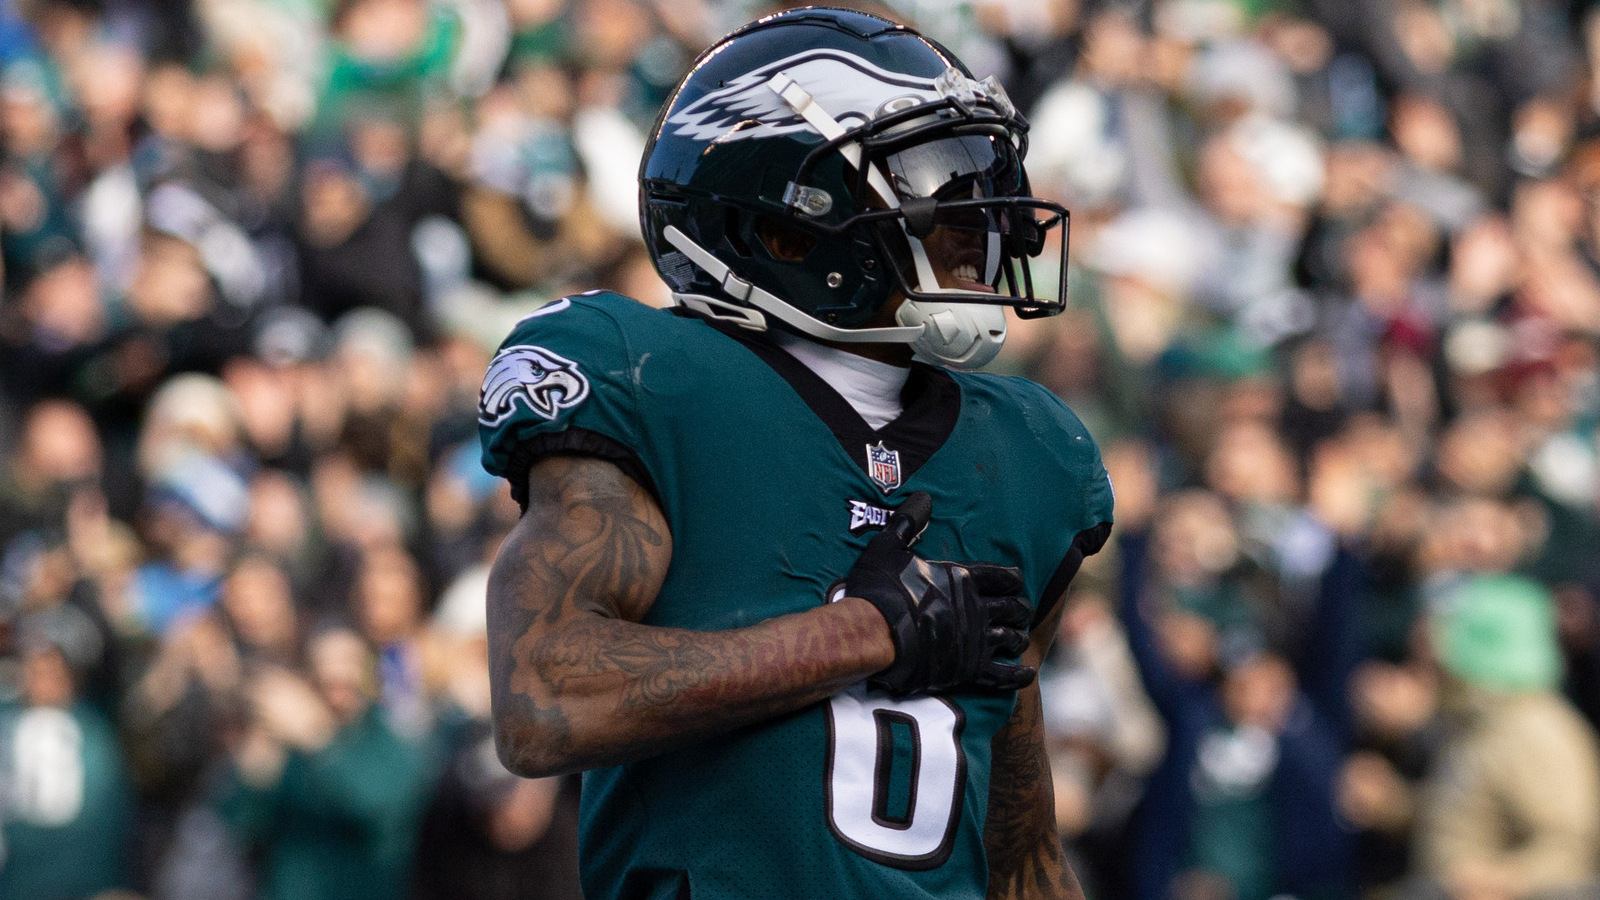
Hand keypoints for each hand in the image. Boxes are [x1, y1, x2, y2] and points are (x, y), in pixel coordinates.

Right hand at [845, 491, 1033, 695]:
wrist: (872, 633)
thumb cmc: (878, 589)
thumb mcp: (888, 547)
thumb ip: (908, 523)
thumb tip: (923, 497)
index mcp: (961, 577)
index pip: (1000, 574)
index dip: (1012, 578)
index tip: (1017, 581)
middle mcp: (975, 607)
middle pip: (1013, 606)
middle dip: (1020, 609)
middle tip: (1022, 612)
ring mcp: (975, 638)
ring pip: (1011, 638)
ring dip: (1018, 638)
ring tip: (1020, 640)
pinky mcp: (968, 668)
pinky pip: (1002, 674)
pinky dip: (1018, 675)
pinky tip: (1027, 674)